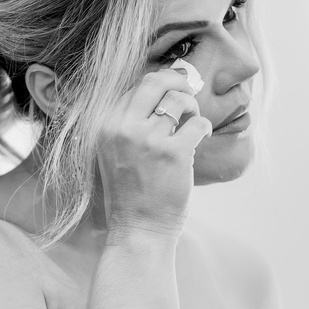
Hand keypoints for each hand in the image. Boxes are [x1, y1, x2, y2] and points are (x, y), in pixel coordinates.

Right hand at [97, 68, 212, 238]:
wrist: (138, 228)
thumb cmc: (130, 192)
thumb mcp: (112, 152)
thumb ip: (127, 123)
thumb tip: (159, 89)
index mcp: (104, 126)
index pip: (135, 87)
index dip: (159, 83)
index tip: (172, 89)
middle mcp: (122, 128)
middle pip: (155, 81)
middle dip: (177, 80)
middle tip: (188, 90)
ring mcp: (148, 140)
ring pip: (179, 100)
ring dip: (192, 107)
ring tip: (191, 122)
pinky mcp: (174, 153)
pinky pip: (198, 122)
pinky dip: (204, 128)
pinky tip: (200, 138)